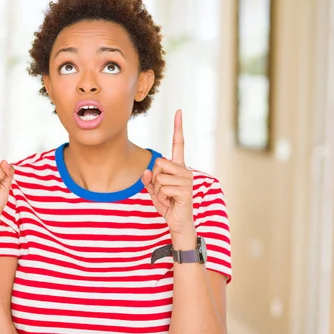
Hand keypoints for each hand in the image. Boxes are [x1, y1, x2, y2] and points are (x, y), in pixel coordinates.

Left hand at [142, 110, 194, 244]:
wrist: (178, 222)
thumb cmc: (168, 205)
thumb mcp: (154, 190)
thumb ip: (149, 179)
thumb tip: (146, 170)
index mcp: (178, 167)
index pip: (178, 143)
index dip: (178, 128)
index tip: (179, 111)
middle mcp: (185, 170)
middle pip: (158, 163)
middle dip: (155, 178)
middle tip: (164, 191)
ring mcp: (186, 179)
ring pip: (159, 176)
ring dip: (158, 190)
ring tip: (168, 198)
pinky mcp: (185, 190)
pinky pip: (163, 187)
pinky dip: (162, 196)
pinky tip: (172, 202)